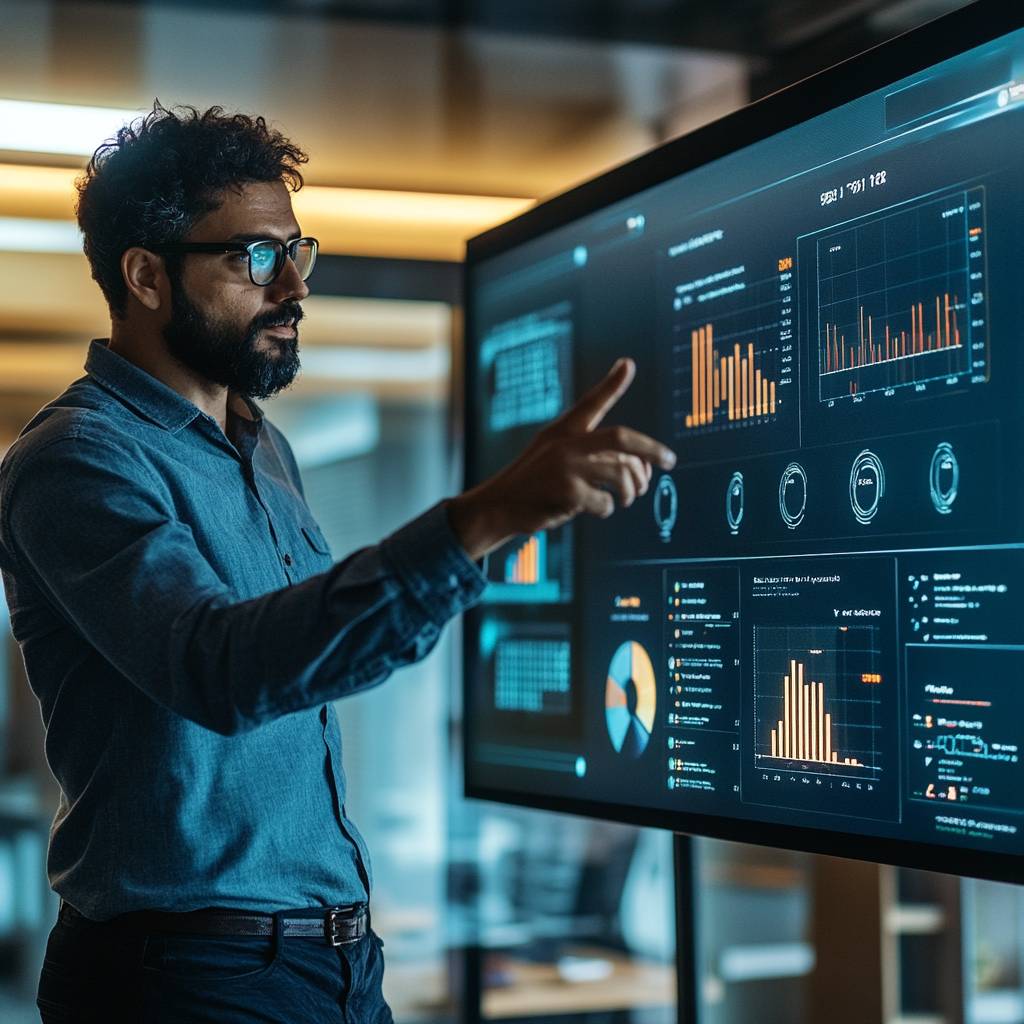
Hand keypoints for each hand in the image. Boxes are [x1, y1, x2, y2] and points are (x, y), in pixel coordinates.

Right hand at [448, 358, 676, 559]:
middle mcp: (566, 444)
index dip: (611, 383)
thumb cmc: (532, 483)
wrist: (499, 505)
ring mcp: (567, 467)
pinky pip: (606, 501)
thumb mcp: (551, 454)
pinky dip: (608, 508)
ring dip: (631, 489)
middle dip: (653, 450)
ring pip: (621, 473)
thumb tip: (635, 465)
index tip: (628, 364)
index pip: (591, 403)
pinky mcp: (568, 493)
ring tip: (630, 497)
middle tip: (670, 462)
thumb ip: (588, 452)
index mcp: (563, 431)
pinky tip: (599, 508)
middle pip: (622, 439)